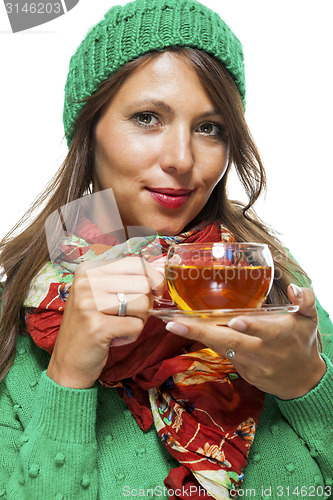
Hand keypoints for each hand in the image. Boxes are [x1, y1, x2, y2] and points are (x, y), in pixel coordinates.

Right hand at [47, 256, 163, 388]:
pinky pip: (136, 326)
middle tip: (129, 316)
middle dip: (145, 304)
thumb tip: (162, 273)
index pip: (136, 263)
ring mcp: (89, 303)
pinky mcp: (96, 327)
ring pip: (143, 305)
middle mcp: (86, 282)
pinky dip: (132, 335)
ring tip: (119, 327)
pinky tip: (114, 338)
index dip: (153, 278)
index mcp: (89, 270)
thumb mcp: (101, 294)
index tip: (155, 292)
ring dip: (138, 321)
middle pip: (143, 285)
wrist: (68, 362)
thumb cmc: (91, 325)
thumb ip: (127, 280)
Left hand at [166, 284, 325, 399]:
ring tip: (175, 324)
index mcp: (281, 337)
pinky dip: (209, 343)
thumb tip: (293, 288)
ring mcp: (252, 366)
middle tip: (176, 324)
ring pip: (223, 349)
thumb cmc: (303, 342)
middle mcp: (264, 354)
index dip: (252, 327)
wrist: (302, 380)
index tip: (235, 321)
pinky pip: (224, 355)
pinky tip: (191, 331)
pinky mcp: (243, 372)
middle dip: (202, 334)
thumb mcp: (310, 319)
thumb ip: (305, 300)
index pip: (266, 332)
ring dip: (198, 337)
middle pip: (232, 344)